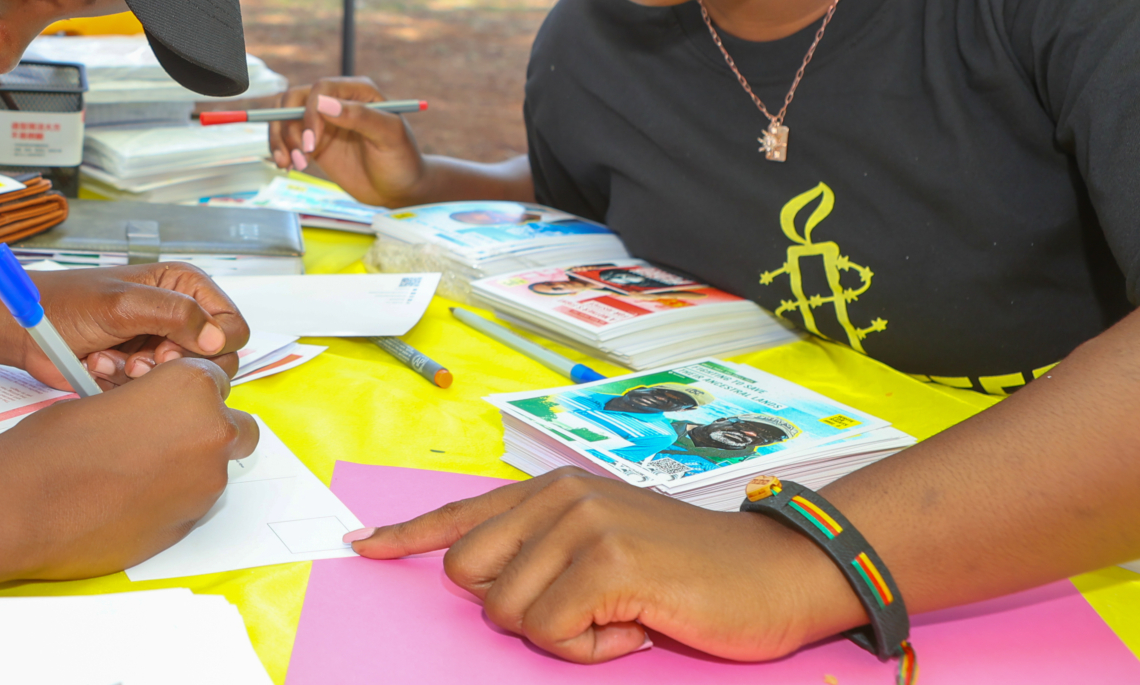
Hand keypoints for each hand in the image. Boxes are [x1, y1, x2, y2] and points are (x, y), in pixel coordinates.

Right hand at [0, 357, 260, 579]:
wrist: (32, 505)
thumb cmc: (57, 446)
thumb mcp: (107, 396)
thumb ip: (148, 402)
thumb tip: (154, 414)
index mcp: (191, 388)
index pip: (215, 379)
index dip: (189, 390)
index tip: (169, 401)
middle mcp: (211, 433)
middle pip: (235, 426)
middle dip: (209, 428)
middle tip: (166, 435)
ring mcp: (206, 484)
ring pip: (217, 467)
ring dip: (191, 465)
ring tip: (138, 471)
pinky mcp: (191, 524)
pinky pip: (195, 502)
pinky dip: (174, 497)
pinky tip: (133, 498)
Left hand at [24, 261, 249, 386]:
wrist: (28, 329)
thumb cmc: (69, 303)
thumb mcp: (125, 303)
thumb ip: (176, 315)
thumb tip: (218, 338)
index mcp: (186, 287)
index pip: (233, 326)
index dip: (212, 345)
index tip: (171, 348)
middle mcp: (181, 316)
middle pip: (216, 360)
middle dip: (174, 366)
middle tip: (140, 360)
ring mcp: (162, 345)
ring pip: (185, 381)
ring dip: (145, 376)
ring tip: (112, 360)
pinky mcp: (143, 371)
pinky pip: (156, 393)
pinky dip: (127, 384)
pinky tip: (101, 366)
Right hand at [267, 77, 428, 207]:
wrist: (400, 189)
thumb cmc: (402, 160)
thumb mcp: (389, 137)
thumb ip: (361, 117)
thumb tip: (325, 104)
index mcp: (357, 92)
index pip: (320, 89)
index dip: (309, 113)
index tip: (311, 143)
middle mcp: (336, 102)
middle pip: (294, 99)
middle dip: (289, 126)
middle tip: (299, 155)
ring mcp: (323, 122)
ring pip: (285, 118)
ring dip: (280, 139)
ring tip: (289, 165)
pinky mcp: (314, 142)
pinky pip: (287, 138)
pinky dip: (280, 149)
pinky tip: (287, 166)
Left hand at [350, 470, 865, 662]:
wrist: (775, 574)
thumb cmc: (689, 573)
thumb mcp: (605, 542)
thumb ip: (545, 549)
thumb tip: (482, 582)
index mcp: (552, 490)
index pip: (461, 513)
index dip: (407, 537)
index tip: (364, 548)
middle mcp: (558, 495)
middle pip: (470, 576)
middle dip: (515, 612)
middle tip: (583, 609)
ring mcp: (582, 523)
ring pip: (511, 614)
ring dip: (564, 637)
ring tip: (622, 613)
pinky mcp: (608, 562)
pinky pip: (552, 633)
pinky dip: (592, 649)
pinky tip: (639, 624)